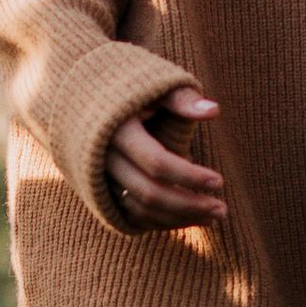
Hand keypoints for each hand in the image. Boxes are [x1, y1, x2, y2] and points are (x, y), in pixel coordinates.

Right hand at [105, 84, 226, 229]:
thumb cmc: (128, 87)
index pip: (157, 163)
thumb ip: (181, 98)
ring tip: (213, 217)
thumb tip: (214, 110)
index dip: (190, 176)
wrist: (83, 97)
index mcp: (117, 130)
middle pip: (148, 193)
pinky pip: (130, 216)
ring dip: (177, 218)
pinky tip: (188, 218)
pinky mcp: (100, 191)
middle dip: (189, 205)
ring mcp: (99, 178)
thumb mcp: (153, 84)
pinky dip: (160, 221)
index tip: (220, 181)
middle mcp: (103, 159)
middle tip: (223, 209)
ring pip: (139, 210)